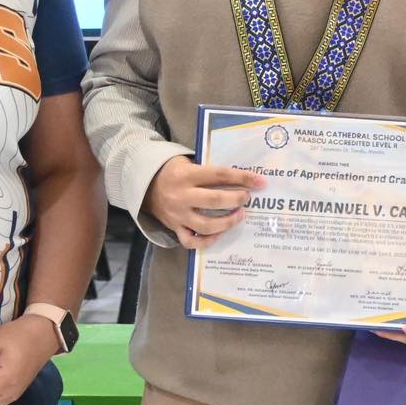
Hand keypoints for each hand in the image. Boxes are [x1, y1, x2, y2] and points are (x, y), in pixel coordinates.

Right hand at [142, 156, 265, 249]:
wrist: (144, 185)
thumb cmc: (174, 171)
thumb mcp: (188, 163)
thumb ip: (209, 171)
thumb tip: (242, 177)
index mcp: (187, 175)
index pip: (220, 175)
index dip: (242, 178)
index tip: (260, 182)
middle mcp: (182, 196)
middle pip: (215, 200)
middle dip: (237, 199)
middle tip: (247, 198)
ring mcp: (178, 215)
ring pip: (206, 225)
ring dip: (227, 222)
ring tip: (239, 215)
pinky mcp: (174, 228)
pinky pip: (191, 241)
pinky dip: (207, 241)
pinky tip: (219, 234)